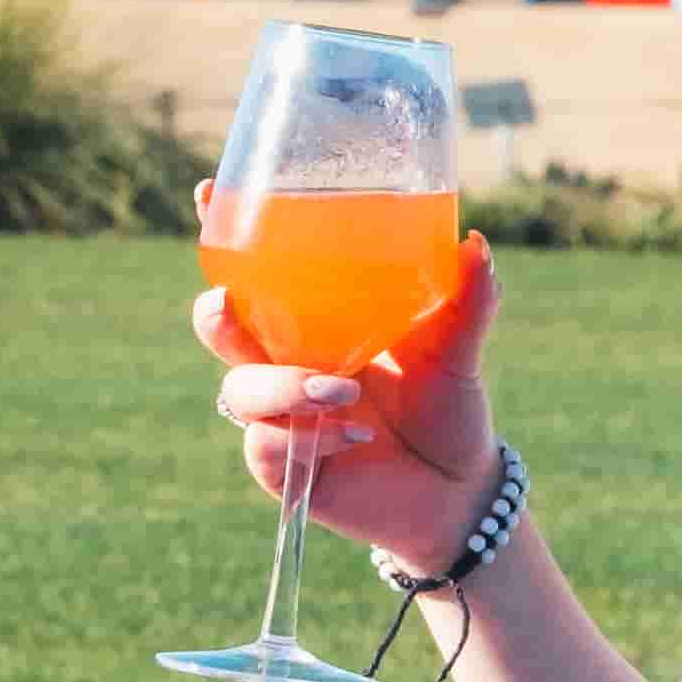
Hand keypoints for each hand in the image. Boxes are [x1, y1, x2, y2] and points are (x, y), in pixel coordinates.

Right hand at [190, 235, 503, 564]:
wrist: (458, 489)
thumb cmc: (449, 407)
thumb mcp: (457, 348)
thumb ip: (466, 299)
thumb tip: (473, 244)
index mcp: (315, 321)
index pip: (257, 271)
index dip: (223, 232)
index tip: (208, 192)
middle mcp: (286, 363)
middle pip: (221, 329)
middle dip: (214, 315)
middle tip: (226, 304)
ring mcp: (280, 416)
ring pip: (240, 391)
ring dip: (285, 386)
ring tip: (343, 391)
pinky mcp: (283, 469)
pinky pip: (266, 446)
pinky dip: (306, 437)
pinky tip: (354, 438)